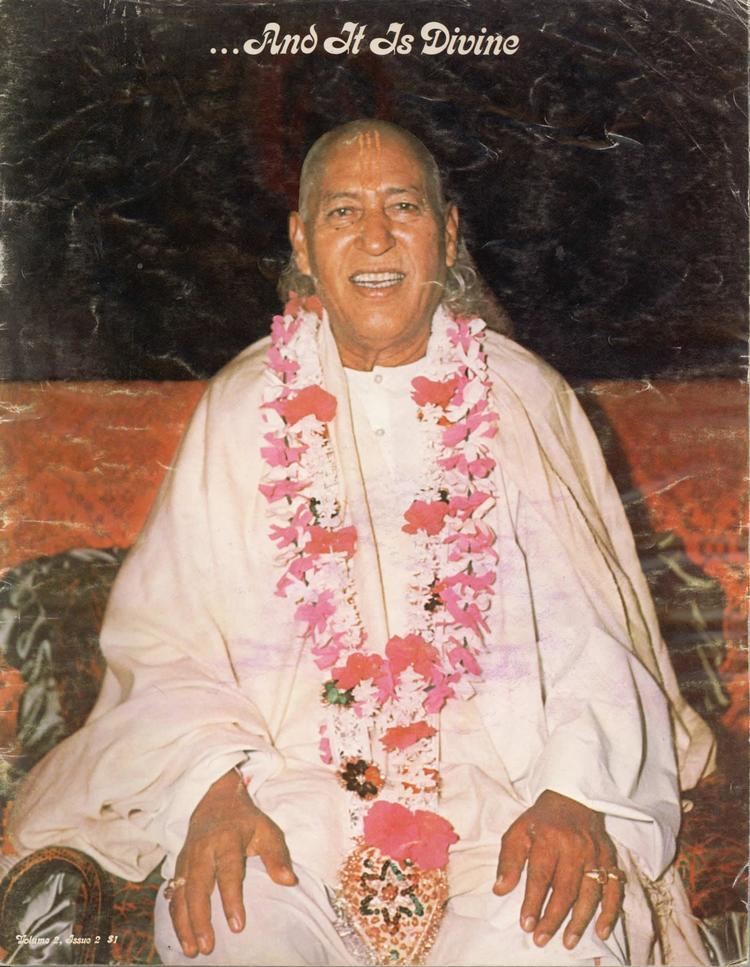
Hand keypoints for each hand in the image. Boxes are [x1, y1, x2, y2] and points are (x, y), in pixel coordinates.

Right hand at [169, 768, 296, 956]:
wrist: (216, 798)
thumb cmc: (245, 820)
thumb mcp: (266, 830)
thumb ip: (277, 856)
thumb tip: (290, 881)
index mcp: (226, 840)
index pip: (228, 872)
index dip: (232, 899)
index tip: (237, 926)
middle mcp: (203, 850)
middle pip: (198, 887)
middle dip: (200, 918)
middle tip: (207, 947)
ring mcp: (187, 858)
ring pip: (181, 893)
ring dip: (184, 923)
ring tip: (192, 950)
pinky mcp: (178, 866)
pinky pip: (173, 893)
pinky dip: (175, 916)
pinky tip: (180, 935)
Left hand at [493, 790, 622, 949]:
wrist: (572, 799)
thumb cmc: (541, 821)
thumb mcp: (518, 832)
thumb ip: (509, 860)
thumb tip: (500, 889)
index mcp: (549, 838)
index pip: (540, 876)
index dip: (533, 902)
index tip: (526, 925)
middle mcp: (575, 847)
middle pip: (565, 889)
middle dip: (553, 918)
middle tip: (541, 939)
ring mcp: (595, 854)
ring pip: (590, 893)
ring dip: (579, 921)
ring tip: (567, 942)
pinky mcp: (610, 859)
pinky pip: (613, 889)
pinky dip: (609, 912)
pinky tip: (601, 931)